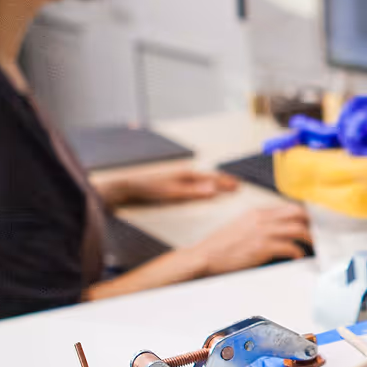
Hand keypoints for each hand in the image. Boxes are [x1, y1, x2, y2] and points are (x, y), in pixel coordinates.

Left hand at [109, 164, 239, 206]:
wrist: (129, 186)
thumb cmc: (149, 188)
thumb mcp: (172, 192)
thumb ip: (193, 192)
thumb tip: (213, 190)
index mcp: (187, 175)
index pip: (211, 178)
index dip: (225, 182)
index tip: (238, 185)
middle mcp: (183, 174)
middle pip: (208, 177)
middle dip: (222, 181)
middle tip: (236, 185)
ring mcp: (177, 178)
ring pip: (200, 180)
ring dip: (212, 183)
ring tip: (222, 186)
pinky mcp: (171, 184)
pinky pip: (192, 184)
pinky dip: (202, 186)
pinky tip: (200, 190)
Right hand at [190, 204, 311, 274]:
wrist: (205, 257)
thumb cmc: (221, 246)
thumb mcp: (241, 227)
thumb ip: (259, 224)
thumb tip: (278, 230)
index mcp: (257, 212)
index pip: (289, 208)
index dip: (305, 215)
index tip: (313, 223)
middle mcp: (262, 219)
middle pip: (297, 214)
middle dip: (312, 223)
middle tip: (319, 233)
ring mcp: (262, 232)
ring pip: (297, 229)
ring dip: (309, 239)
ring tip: (314, 247)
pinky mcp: (262, 247)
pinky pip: (289, 247)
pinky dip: (298, 252)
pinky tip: (299, 257)